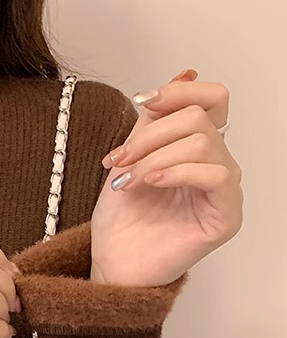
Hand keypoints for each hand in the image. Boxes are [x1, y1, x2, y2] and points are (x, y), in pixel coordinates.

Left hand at [90, 68, 243, 287]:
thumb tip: (183, 74)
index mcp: (197, 149)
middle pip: (199, 118)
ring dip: (154, 156)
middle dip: (150, 134)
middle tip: (117, 160)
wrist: (112, 262)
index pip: (212, 99)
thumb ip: (154, 119)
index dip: (178, 93)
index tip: (142, 102)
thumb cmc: (121, 220)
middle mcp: (216, 166)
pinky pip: (216, 175)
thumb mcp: (131, 156)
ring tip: (125, 181)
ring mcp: (224, 191)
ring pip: (203, 142)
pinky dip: (177, 171)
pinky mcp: (226, 217)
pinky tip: (150, 182)